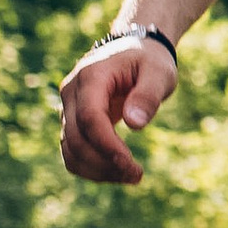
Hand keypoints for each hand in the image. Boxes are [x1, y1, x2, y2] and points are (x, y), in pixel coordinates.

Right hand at [59, 32, 178, 186]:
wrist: (134, 50)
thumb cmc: (149, 60)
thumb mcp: (158, 72)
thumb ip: (148, 95)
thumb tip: (134, 125)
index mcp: (91, 76)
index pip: (89, 117)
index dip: (106, 144)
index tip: (129, 164)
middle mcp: (72, 92)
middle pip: (76, 138)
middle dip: (105, 162)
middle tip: (138, 175)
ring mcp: (68, 108)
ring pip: (70, 150)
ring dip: (97, 170)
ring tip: (131, 176)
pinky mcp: (72, 122)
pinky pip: (73, 152)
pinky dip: (92, 167)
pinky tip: (118, 172)